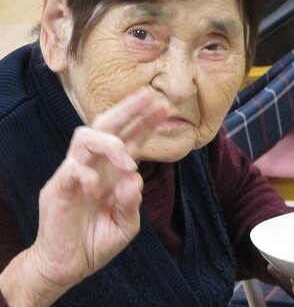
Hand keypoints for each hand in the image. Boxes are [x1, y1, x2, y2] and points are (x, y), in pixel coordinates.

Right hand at [1, 88, 167, 305]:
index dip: (146, 122)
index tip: (164, 108)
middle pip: (107, 124)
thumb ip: (131, 203)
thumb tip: (135, 178)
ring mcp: (74, 174)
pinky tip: (98, 191)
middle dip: (129, 108)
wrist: (67, 267)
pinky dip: (88, 175)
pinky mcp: (57, 188)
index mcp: (114, 170)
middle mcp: (95, 165)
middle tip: (151, 96)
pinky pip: (71, 169)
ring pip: (85, 137)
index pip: (131, 137)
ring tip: (129, 163)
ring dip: (111, 144)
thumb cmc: (96, 242)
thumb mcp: (124, 225)